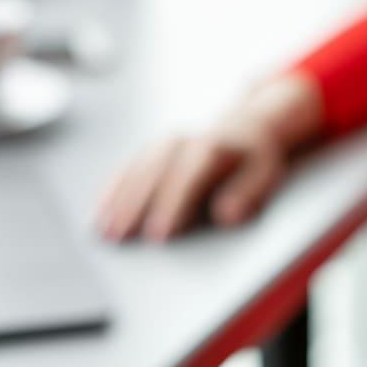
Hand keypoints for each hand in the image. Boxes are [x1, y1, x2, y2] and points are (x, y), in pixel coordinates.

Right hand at [97, 74, 322, 241]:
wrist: (244, 128)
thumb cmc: (255, 160)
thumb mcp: (265, 174)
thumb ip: (248, 194)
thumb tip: (227, 215)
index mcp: (213, 147)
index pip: (188, 178)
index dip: (172, 207)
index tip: (159, 235)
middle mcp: (183, 141)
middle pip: (154, 175)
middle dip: (135, 207)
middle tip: (119, 238)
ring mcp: (163, 144)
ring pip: (136, 171)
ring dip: (118, 200)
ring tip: (105, 230)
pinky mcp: (151, 150)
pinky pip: (127, 168)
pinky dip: (113, 188)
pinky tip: (101, 210)